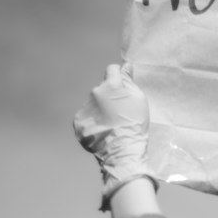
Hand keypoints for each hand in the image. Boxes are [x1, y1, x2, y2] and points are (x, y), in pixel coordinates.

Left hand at [73, 64, 153, 203]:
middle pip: (102, 88)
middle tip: (119, 113)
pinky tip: (102, 132)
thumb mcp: (139, 101)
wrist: (121, 151)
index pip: (112, 69)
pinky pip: (86, 117)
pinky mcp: (78, 121)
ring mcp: (85, 107)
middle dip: (109, 96)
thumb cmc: (134, 125)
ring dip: (100, 110)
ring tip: (111, 126)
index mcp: (111, 85)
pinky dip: (93, 122)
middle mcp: (94, 92)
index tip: (122, 87)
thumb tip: (126, 66)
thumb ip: (130, 81)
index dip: (118, 76)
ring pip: (93, 103)